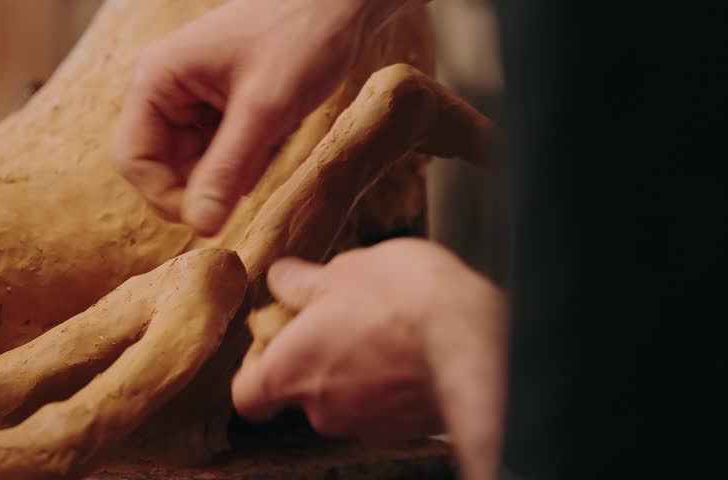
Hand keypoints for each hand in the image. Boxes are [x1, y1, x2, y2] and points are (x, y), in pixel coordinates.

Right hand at [114, 0, 422, 234]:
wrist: (340, 4)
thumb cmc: (300, 37)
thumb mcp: (264, 109)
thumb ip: (227, 168)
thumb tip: (200, 226)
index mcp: (158, 79)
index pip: (134, 159)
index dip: (166, 197)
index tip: (209, 219)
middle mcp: (167, 88)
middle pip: (164, 165)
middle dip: (205, 184)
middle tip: (251, 180)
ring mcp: (194, 96)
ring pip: (195, 162)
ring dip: (230, 172)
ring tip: (268, 144)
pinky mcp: (221, 104)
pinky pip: (220, 150)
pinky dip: (245, 158)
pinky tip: (273, 136)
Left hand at [232, 238, 507, 479]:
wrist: (480, 342)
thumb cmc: (404, 300)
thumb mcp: (345, 270)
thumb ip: (304, 283)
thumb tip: (281, 280)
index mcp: (291, 371)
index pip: (247, 395)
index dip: (256, 369)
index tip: (276, 339)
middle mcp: (322, 410)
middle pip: (300, 394)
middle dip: (316, 359)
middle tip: (339, 318)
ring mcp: (366, 426)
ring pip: (345, 399)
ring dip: (355, 370)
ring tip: (385, 328)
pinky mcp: (406, 430)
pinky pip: (383, 407)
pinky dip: (389, 384)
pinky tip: (411, 349)